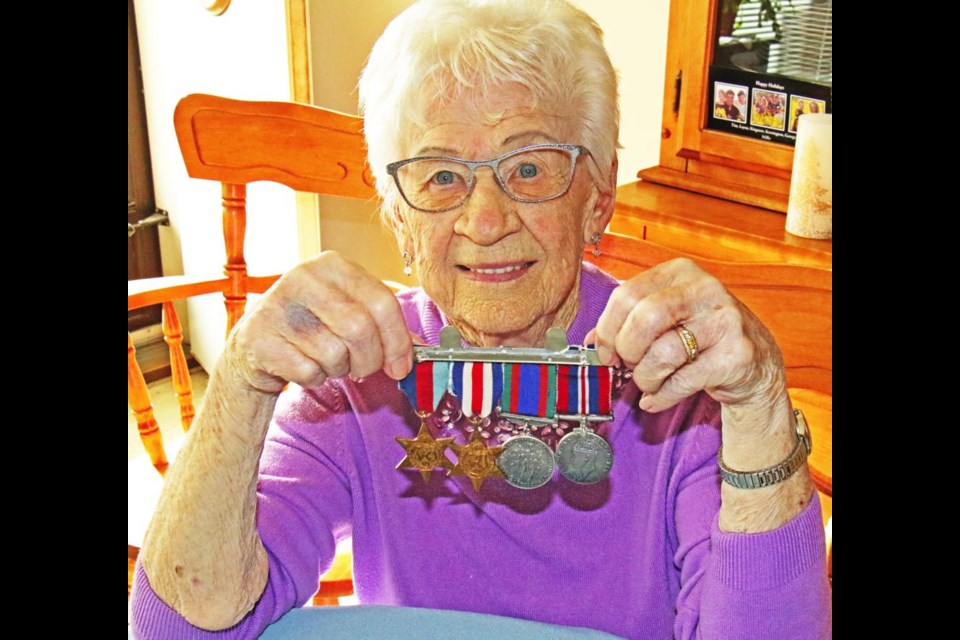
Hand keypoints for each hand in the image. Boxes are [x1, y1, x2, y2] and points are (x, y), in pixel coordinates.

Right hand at [223, 250, 414, 393]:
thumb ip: (383, 322)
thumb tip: (415, 354)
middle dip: (370, 359)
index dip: (398, 340)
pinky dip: (314, 378)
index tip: (401, 365)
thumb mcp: (348, 309)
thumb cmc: (315, 325)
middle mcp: (302, 278)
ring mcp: (278, 308)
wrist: (256, 343)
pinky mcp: (260, 340)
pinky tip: (303, 364)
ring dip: (339, 369)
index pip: (382, 301)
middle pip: (360, 330)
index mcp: (333, 264)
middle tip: (364, 368)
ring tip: (326, 359)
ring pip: (335, 355)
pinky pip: (309, 372)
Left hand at [587, 258, 787, 435]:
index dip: (607, 328)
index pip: (627, 294)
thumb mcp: (666, 318)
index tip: (604, 351)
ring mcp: (725, 321)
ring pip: (663, 353)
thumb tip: (590, 342)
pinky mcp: (736, 355)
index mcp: (680, 272)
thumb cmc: (700, 336)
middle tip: (628, 365)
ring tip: (648, 383)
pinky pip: (683, 381)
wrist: (754, 362)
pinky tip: (658, 398)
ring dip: (645, 378)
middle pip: (645, 318)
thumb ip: (628, 322)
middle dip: (627, 350)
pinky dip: (661, 396)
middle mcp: (705, 290)